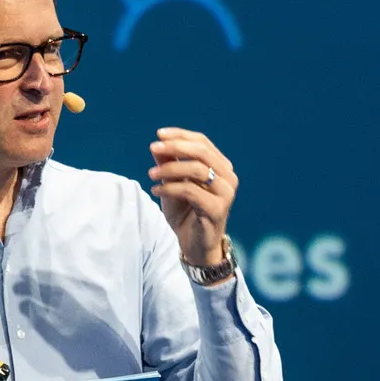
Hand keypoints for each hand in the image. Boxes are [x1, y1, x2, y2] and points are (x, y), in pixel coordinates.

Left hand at [147, 126, 236, 266]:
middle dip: (175, 147)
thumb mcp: (172, 184)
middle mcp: (228, 177)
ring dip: (169, 169)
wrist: (194, 246)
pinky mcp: (217, 210)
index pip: (202, 142)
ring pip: (197, 169)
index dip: (181, 135)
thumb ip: (168, 164)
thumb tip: (157, 146)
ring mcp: (226, 194)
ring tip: (151, 175)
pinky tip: (156, 190)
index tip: (159, 134)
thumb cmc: (185, 213)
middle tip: (154, 148)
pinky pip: (191, 191)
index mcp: (221, 167)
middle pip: (201, 152)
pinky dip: (170, 188)